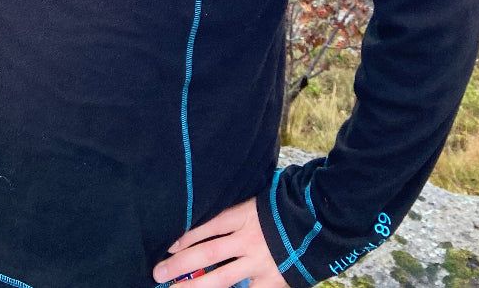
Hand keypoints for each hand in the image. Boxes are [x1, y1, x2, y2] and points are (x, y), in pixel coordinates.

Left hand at [153, 197, 287, 287]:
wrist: (320, 222)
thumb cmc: (287, 207)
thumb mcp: (261, 199)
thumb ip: (239, 208)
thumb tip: (213, 210)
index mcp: (245, 214)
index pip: (209, 226)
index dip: (187, 236)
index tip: (167, 247)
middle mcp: (248, 239)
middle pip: (208, 253)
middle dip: (181, 264)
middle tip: (158, 273)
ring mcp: (259, 262)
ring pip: (221, 278)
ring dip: (195, 286)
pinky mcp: (272, 281)